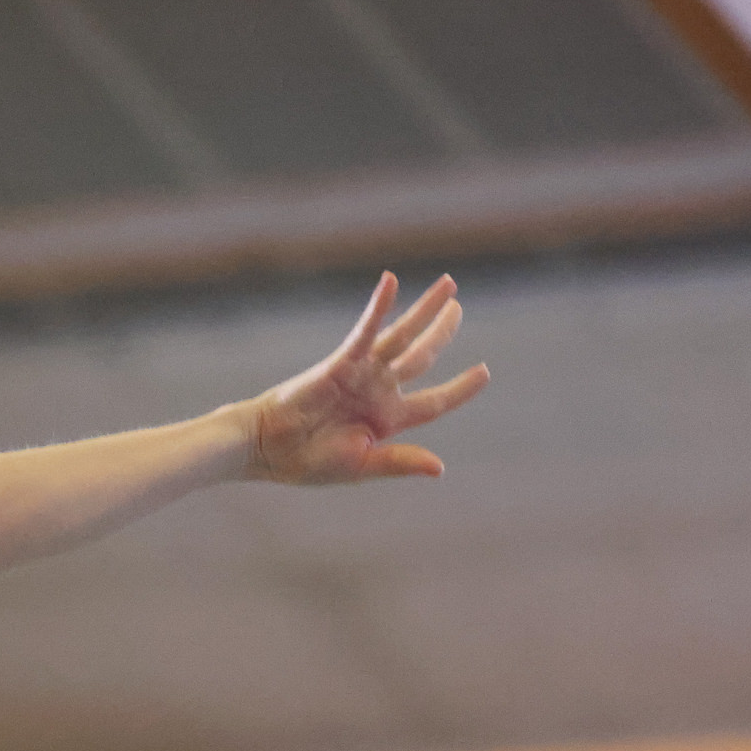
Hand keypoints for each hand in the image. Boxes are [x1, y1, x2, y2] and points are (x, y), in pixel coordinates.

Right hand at [244, 272, 488, 484]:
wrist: (267, 447)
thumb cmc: (307, 463)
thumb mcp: (359, 466)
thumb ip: (398, 462)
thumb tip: (440, 467)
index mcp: (387, 419)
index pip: (434, 401)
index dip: (460, 388)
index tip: (483, 372)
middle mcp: (378, 391)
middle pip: (422, 356)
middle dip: (442, 332)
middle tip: (457, 309)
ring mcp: (362, 373)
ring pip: (403, 337)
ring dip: (426, 310)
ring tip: (449, 284)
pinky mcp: (342, 361)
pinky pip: (366, 330)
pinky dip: (379, 307)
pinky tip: (392, 282)